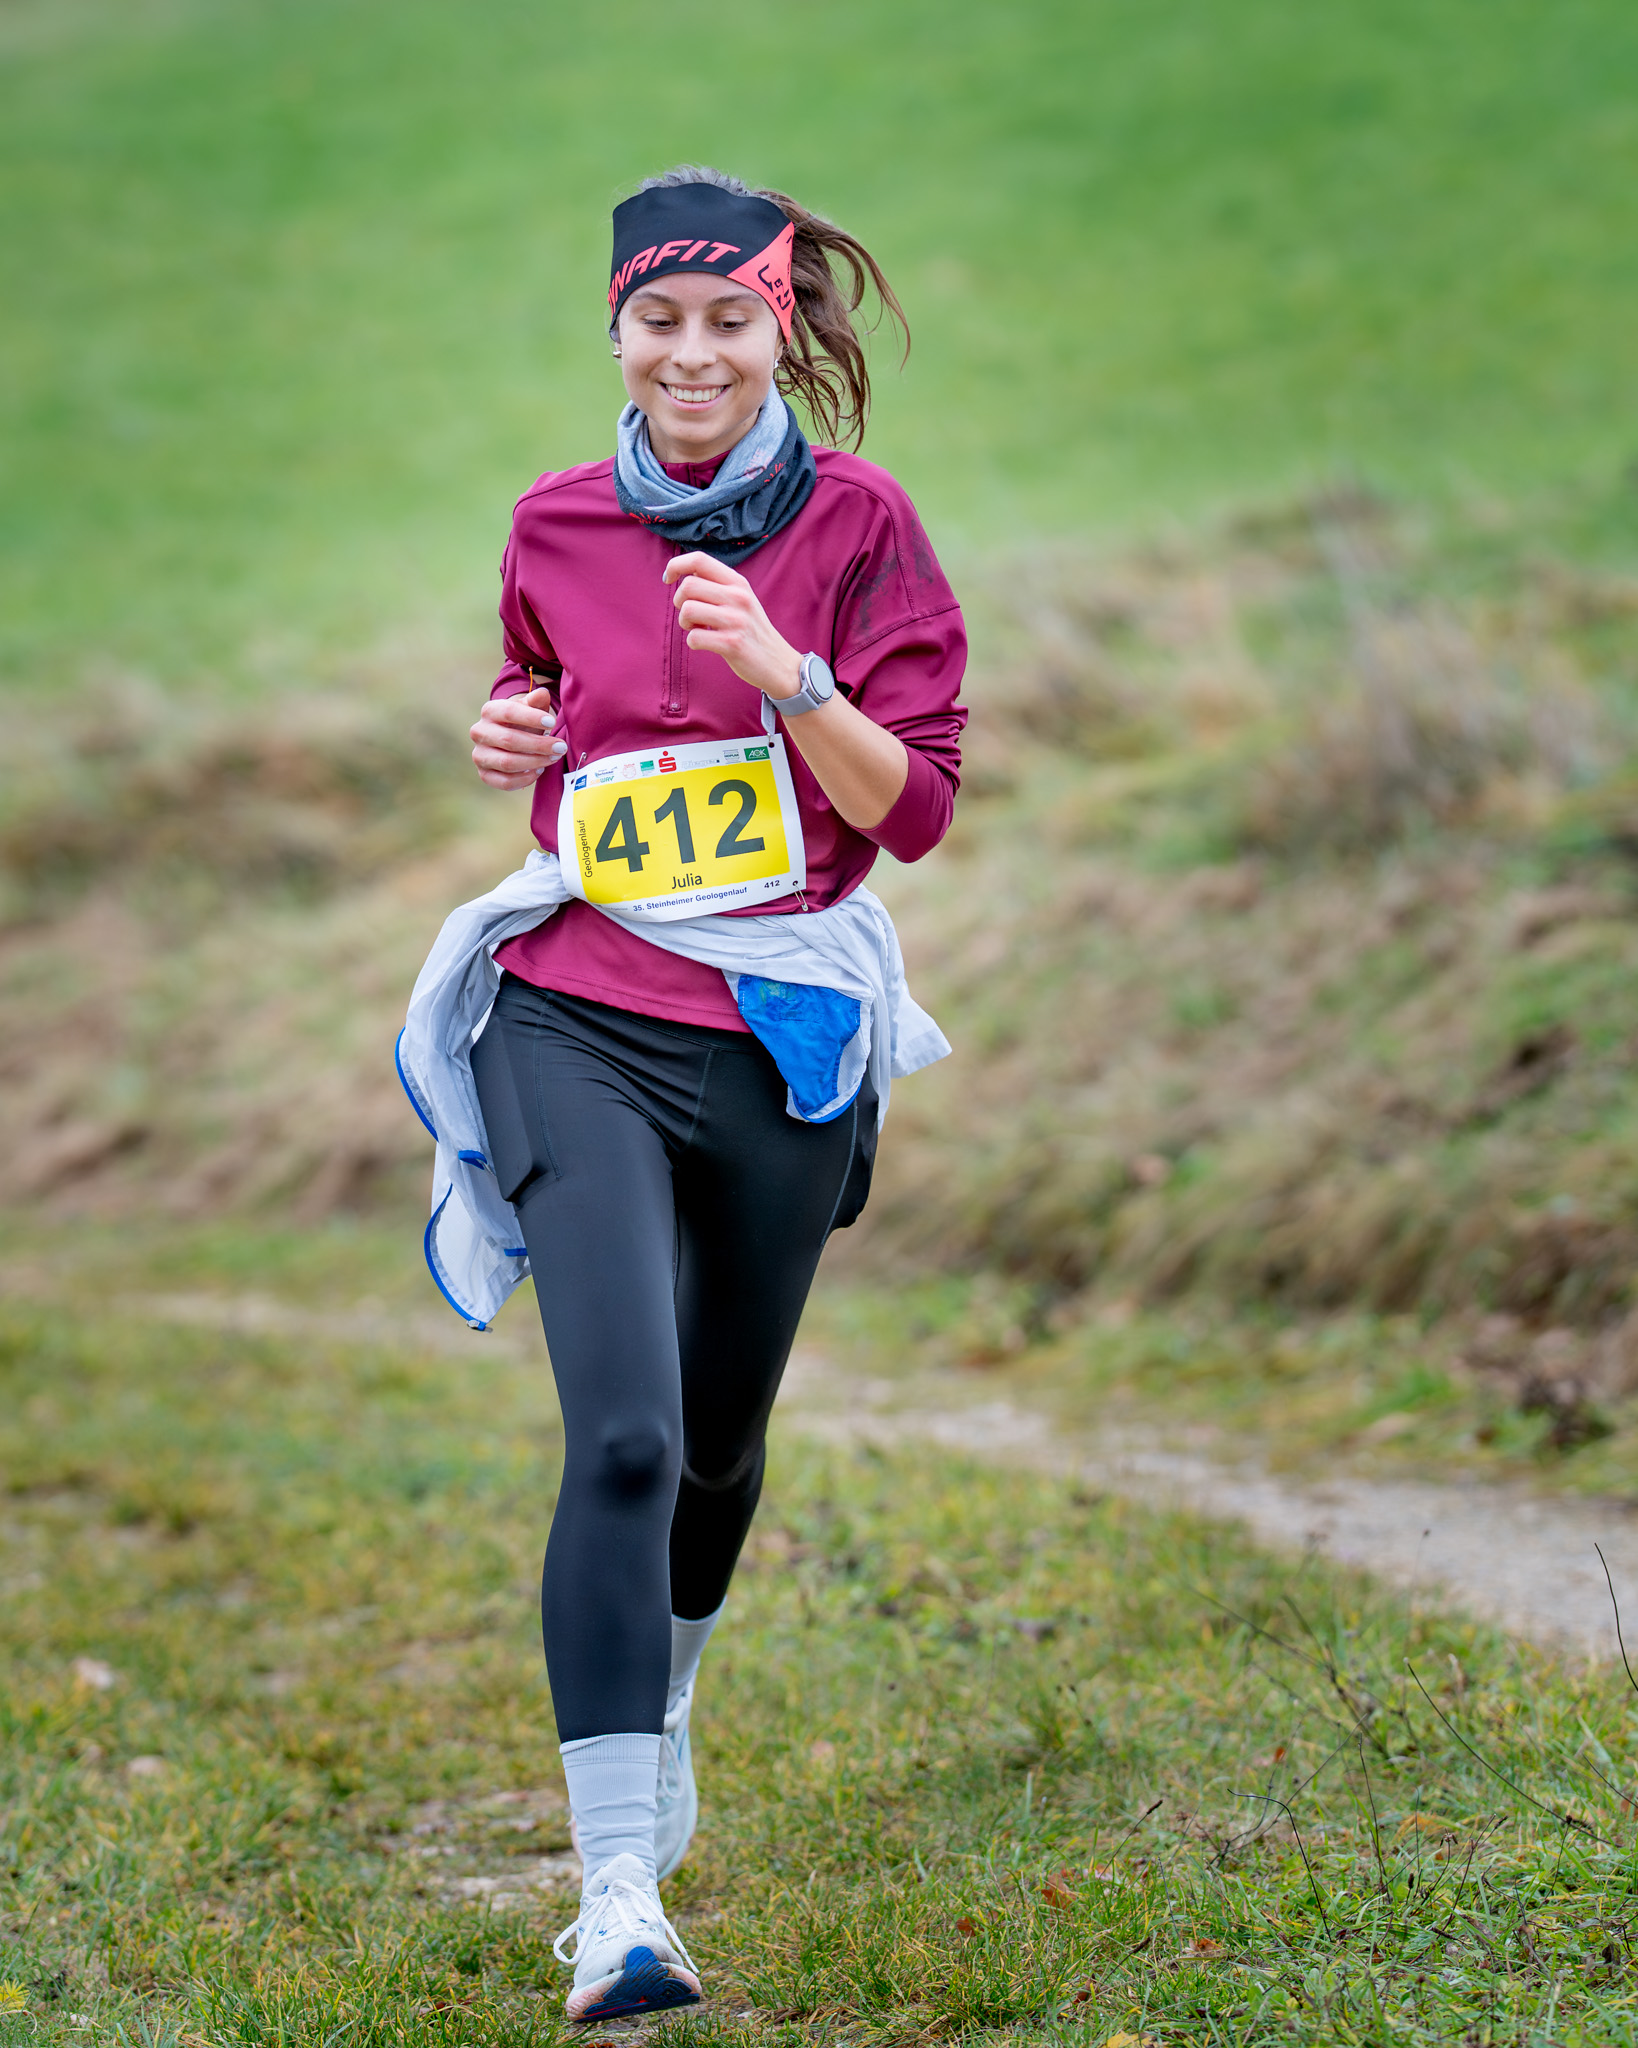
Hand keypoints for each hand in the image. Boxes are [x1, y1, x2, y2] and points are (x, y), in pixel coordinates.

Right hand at [470, 686, 565, 789]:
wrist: (511, 739)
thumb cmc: (524, 722)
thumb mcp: (531, 708)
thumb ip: (536, 701)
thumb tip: (542, 693)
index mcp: (489, 711)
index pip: (509, 712)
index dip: (531, 717)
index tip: (552, 722)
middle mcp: (479, 732)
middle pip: (509, 740)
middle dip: (539, 744)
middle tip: (561, 746)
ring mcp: (479, 755)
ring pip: (507, 762)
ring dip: (535, 762)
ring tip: (553, 758)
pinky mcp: (484, 774)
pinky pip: (504, 782)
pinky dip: (525, 779)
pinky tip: (539, 771)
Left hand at [663, 552, 801, 698]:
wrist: (778, 663)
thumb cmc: (751, 630)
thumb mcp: (741, 599)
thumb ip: (717, 585)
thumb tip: (685, 573)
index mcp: (738, 582)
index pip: (699, 559)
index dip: (676, 566)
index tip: (668, 579)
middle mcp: (738, 597)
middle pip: (688, 585)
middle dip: (679, 601)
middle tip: (690, 615)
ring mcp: (736, 620)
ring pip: (687, 610)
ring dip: (685, 622)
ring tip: (698, 629)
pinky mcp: (732, 644)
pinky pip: (694, 638)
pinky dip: (693, 642)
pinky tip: (706, 643)